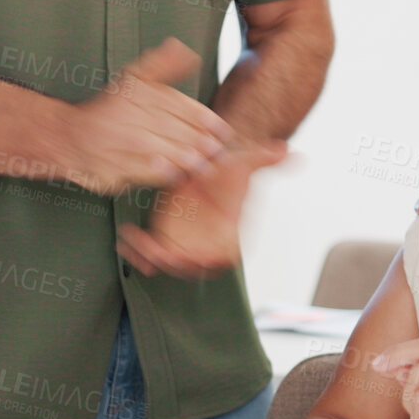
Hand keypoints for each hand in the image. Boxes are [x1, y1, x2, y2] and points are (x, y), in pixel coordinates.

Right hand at [58, 38, 232, 194]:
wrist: (68, 136)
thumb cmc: (107, 109)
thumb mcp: (133, 79)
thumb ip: (163, 65)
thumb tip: (187, 51)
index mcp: (141, 95)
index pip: (180, 106)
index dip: (205, 119)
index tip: (223, 130)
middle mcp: (132, 118)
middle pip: (175, 130)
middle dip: (201, 141)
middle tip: (217, 150)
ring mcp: (121, 144)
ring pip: (162, 151)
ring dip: (186, 158)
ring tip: (204, 163)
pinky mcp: (112, 167)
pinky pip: (141, 171)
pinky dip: (159, 172)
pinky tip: (175, 172)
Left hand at [116, 138, 286, 279]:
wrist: (209, 167)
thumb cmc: (229, 170)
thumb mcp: (248, 162)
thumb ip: (267, 160)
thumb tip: (291, 153)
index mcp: (231, 236)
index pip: (224, 257)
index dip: (212, 260)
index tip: (199, 257)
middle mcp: (207, 245)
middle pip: (192, 265)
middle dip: (176, 262)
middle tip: (161, 252)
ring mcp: (185, 245)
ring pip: (166, 262)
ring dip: (150, 257)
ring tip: (136, 243)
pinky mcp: (165, 239)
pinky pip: (149, 253)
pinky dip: (137, 250)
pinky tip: (127, 237)